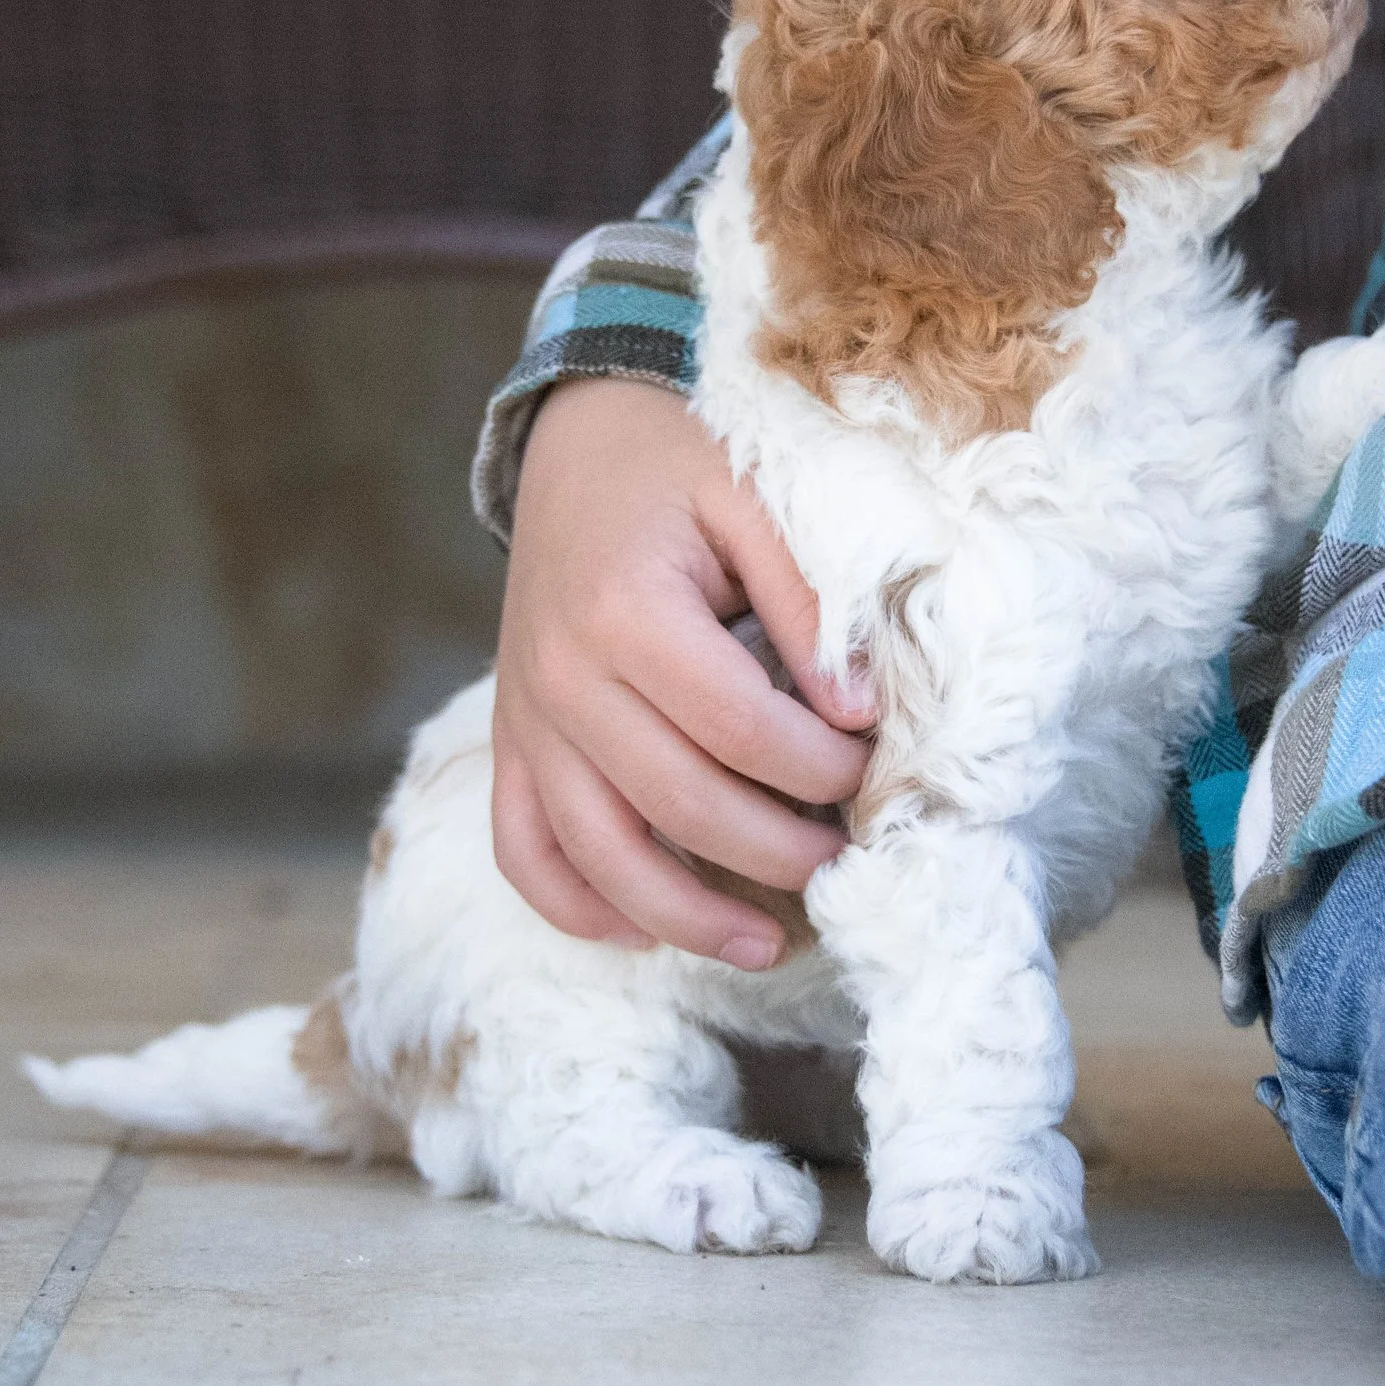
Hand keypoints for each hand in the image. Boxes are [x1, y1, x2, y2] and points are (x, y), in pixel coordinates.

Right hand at [491, 378, 872, 966]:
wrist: (577, 439)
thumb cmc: (683, 465)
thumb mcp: (757, 499)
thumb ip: (808, 602)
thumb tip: (855, 712)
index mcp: (626, 612)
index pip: (737, 728)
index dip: (817, 767)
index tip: (873, 767)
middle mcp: (560, 678)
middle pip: (676, 805)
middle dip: (776, 850)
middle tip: (846, 859)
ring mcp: (526, 720)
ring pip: (596, 855)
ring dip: (684, 918)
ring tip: (768, 946)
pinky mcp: (512, 742)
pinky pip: (525, 851)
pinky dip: (578, 904)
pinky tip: (645, 935)